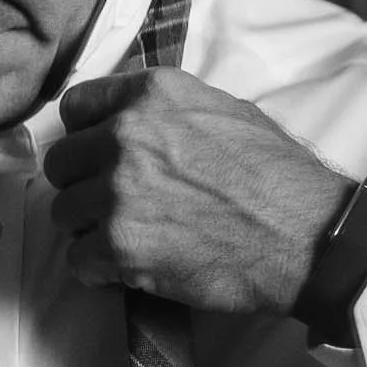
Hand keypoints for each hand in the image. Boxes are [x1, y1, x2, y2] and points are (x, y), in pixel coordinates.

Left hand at [44, 68, 354, 313]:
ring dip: (88, 229)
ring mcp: (117, 192)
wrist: (305, 236)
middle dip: (81, 184)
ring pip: (63, 212)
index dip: (84, 135)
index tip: (95, 155)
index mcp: (152, 96)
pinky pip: (78, 259)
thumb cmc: (278, 177)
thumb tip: (134, 124)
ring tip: (124, 240)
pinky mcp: (118, 245)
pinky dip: (97, 269)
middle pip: (61, 162)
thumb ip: (168, 112)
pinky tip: (126, 269)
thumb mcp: (225, 111)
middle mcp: (126, 136)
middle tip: (109, 205)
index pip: (77, 106)